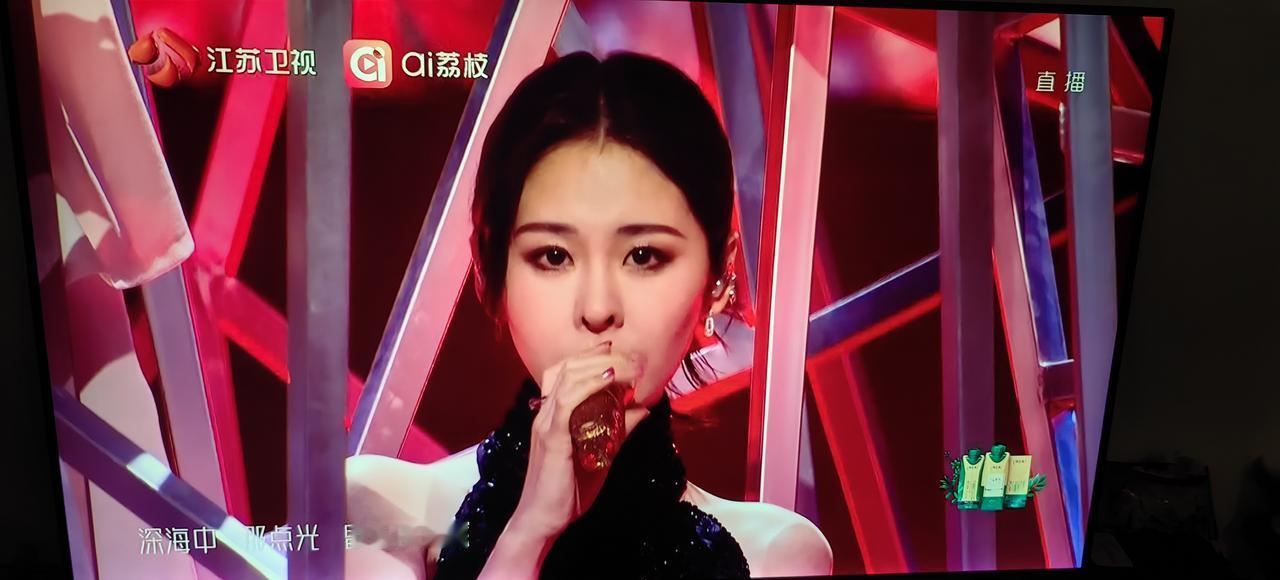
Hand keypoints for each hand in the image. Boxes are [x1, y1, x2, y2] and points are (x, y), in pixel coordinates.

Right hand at [507, 341, 643, 541]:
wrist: (543, 520)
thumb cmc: (568, 491)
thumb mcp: (602, 454)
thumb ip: (618, 430)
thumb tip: (642, 409)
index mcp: (552, 415)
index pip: (565, 372)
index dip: (588, 355)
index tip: (614, 347)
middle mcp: (545, 413)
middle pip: (567, 367)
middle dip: (599, 355)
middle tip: (628, 355)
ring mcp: (545, 424)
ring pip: (567, 378)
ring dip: (598, 365)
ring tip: (625, 364)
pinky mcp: (551, 437)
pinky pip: (567, 402)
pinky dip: (587, 385)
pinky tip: (608, 379)